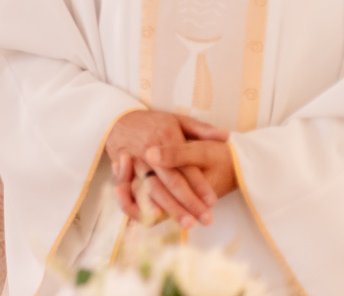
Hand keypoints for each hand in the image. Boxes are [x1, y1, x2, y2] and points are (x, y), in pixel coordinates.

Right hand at [107, 110, 225, 226]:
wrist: (117, 120)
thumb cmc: (152, 123)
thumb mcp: (177, 120)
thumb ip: (202, 129)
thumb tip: (227, 135)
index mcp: (167, 138)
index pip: (186, 165)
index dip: (200, 185)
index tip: (213, 201)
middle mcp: (151, 152)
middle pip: (172, 181)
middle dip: (189, 202)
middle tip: (206, 219)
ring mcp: (136, 162)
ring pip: (154, 190)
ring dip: (170, 208)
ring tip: (187, 224)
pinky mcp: (123, 171)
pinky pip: (132, 191)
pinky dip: (142, 205)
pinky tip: (154, 218)